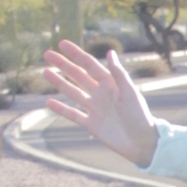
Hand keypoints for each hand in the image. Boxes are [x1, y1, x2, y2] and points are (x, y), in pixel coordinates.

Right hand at [41, 40, 159, 166]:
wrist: (141, 142)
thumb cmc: (140, 116)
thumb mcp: (130, 92)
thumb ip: (118, 73)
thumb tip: (109, 52)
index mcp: (110, 83)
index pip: (89, 64)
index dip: (75, 54)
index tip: (62, 44)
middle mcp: (100, 93)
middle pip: (77, 75)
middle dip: (62, 64)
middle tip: (47, 54)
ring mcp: (94, 108)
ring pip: (72, 92)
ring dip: (59, 82)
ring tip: (45, 72)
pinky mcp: (91, 124)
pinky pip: (72, 114)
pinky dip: (60, 109)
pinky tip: (48, 102)